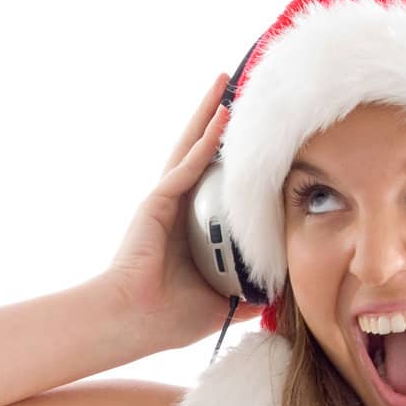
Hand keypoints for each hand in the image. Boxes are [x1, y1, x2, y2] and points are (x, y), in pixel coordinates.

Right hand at [101, 72, 267, 351]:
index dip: (232, 157)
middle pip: (203, 153)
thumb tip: (274, 296)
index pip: (217, 183)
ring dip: (209, 114)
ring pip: (192, 148)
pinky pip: (187, 167)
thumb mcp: (219, 303)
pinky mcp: (157, 203)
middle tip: (239, 88)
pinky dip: (205, 143)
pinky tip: (220, 119)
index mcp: (190, 228)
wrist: (132, 323)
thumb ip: (245, 295)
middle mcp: (177, 207)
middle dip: (219, 120)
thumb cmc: (164, 318)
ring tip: (227, 82)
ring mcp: (165, 201)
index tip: (254, 133)